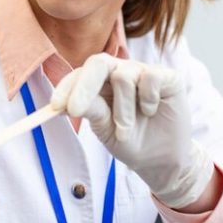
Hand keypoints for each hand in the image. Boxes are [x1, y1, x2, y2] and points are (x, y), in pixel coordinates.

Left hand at [50, 54, 213, 208]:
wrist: (161, 160)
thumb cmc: (129, 141)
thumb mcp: (104, 128)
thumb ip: (91, 111)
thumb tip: (67, 102)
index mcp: (99, 83)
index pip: (79, 75)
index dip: (66, 88)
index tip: (54, 106)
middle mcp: (120, 72)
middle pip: (98, 63)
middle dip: (84, 86)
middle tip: (74, 110)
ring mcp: (143, 72)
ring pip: (123, 77)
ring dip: (121, 111)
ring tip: (125, 130)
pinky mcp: (168, 77)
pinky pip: (150, 78)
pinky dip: (148, 99)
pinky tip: (150, 111)